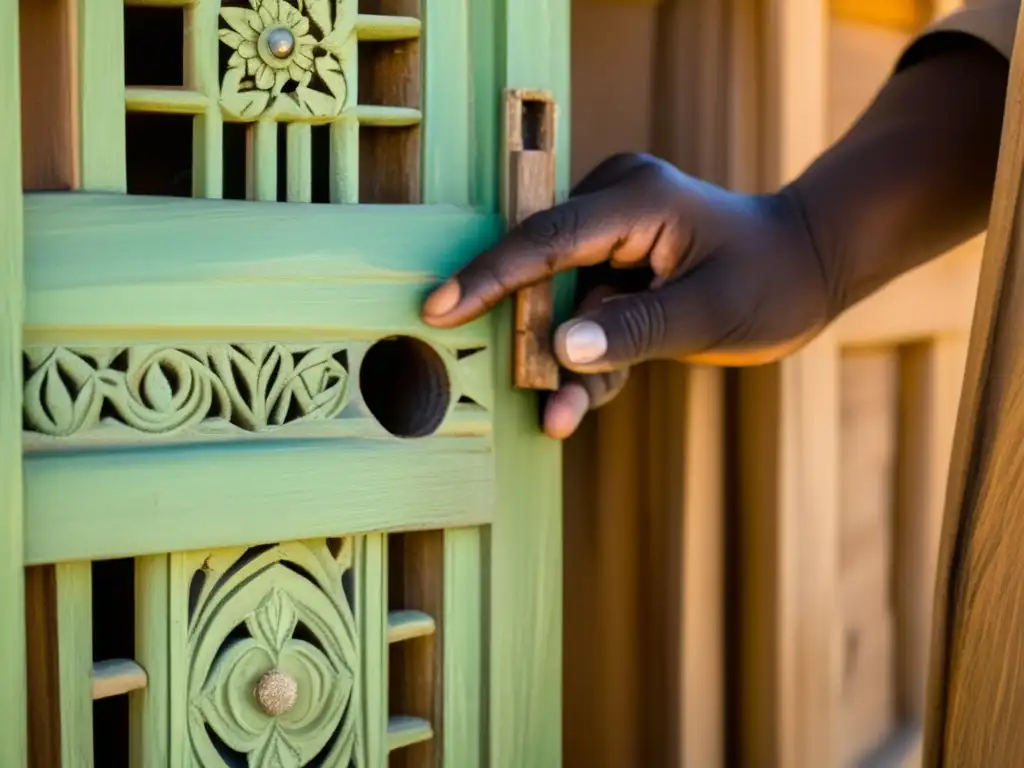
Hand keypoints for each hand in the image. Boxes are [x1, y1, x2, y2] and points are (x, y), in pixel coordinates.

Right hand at [421, 153, 833, 437]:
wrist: (807, 266)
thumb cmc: (773, 279)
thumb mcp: (712, 311)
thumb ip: (637, 329)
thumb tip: (562, 349)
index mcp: (636, 199)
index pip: (546, 238)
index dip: (490, 275)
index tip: (440, 308)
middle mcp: (614, 207)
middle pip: (542, 275)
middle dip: (530, 336)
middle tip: (518, 388)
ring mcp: (612, 238)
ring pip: (561, 308)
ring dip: (562, 363)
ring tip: (560, 416)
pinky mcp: (614, 269)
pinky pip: (585, 319)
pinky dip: (587, 361)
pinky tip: (576, 403)